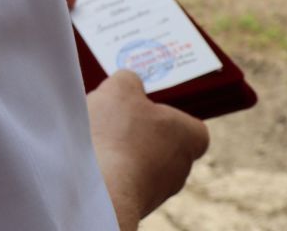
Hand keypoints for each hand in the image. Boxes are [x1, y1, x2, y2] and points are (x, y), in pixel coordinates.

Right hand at [87, 71, 208, 228]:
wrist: (100, 189)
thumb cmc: (118, 134)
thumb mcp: (121, 88)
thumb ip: (130, 80)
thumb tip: (129, 85)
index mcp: (189, 138)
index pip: (194, 129)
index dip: (173, 117)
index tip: (150, 109)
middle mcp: (180, 169)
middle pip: (164, 145)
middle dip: (141, 132)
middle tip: (118, 118)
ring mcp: (158, 192)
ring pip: (143, 165)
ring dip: (122, 152)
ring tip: (98, 138)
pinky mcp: (134, 206)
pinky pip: (125, 182)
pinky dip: (111, 170)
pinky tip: (93, 160)